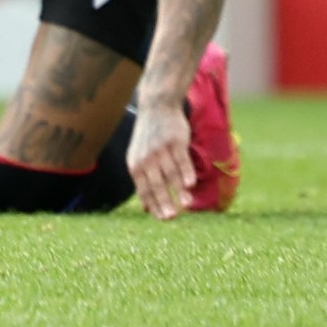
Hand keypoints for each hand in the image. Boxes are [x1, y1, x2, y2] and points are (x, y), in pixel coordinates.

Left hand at [129, 98, 196, 219]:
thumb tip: (145, 209)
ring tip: (187, 204)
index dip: (153, 205)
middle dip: (163, 202)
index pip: (143, 190)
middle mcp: (146, 158)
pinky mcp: (175, 141)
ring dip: (178, 190)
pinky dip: (186, 172)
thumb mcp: (139, 157)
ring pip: (170, 173)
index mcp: (135, 165)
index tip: (162, 219)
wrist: (156, 107)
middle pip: (156, 184)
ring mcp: (160, 149)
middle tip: (171, 218)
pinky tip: (191, 184)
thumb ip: (143, 181)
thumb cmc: (149, 138)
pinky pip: (182, 159)